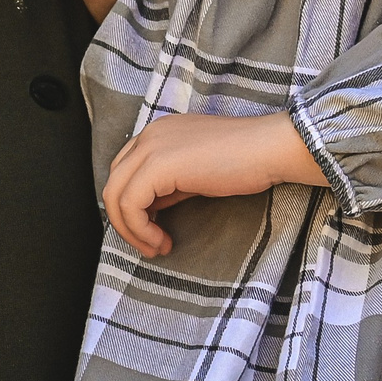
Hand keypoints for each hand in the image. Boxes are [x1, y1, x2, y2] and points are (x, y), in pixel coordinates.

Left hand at [102, 112, 325, 257]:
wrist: (268, 148)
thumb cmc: (245, 161)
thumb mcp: (197, 172)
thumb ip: (170, 184)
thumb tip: (152, 208)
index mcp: (159, 132)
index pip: (124, 171)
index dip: (131, 206)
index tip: (153, 230)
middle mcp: (150, 134)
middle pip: (113, 183)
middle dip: (124, 221)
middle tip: (150, 245)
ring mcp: (152, 146)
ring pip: (115, 195)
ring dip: (131, 230)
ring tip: (157, 247)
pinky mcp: (158, 165)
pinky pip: (130, 204)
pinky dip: (140, 229)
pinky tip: (162, 240)